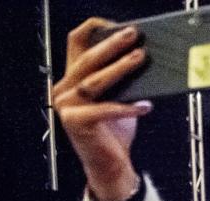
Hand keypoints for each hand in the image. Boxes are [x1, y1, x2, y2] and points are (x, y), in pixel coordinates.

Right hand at [52, 18, 152, 200]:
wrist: (109, 165)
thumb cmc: (114, 132)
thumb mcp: (117, 100)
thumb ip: (121, 82)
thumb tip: (142, 58)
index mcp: (72, 79)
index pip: (76, 44)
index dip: (94, 31)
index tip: (117, 26)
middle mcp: (64, 89)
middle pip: (88, 60)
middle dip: (112, 45)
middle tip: (133, 35)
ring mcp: (67, 106)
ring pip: (95, 82)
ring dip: (120, 69)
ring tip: (140, 59)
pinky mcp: (76, 123)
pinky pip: (105, 110)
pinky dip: (127, 108)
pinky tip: (145, 106)